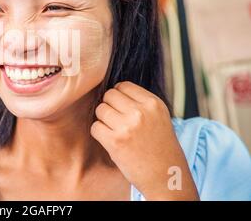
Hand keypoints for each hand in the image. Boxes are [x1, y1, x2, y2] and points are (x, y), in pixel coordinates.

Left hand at [90, 81, 198, 200]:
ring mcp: (127, 126)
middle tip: (116, 120)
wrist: (167, 177)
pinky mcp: (115, 141)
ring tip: (115, 131)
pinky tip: (111, 141)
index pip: (123, 85)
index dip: (118, 96)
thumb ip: (140, 103)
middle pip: (109, 95)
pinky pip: (95, 127)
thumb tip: (113, 90)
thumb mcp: (159, 118)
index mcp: (154, 103)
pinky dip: (99, 134)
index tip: (121, 108)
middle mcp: (141, 112)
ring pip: (100, 110)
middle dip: (109, 106)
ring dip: (103, 120)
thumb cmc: (161, 148)